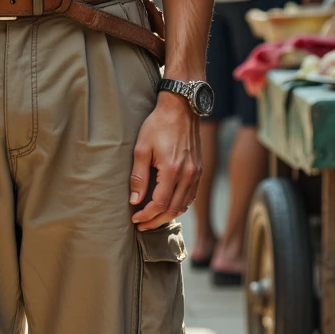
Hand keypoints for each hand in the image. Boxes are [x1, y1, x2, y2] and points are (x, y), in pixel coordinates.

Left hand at [129, 91, 200, 230]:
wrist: (181, 108)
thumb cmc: (158, 125)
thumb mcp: (141, 148)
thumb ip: (138, 176)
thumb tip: (135, 201)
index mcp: (172, 170)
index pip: (159, 204)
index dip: (146, 215)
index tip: (134, 218)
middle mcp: (188, 175)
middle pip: (173, 209)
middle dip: (156, 221)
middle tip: (141, 225)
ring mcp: (196, 173)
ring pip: (184, 205)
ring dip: (168, 216)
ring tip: (152, 218)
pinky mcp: (199, 170)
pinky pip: (191, 196)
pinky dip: (179, 205)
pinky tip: (167, 206)